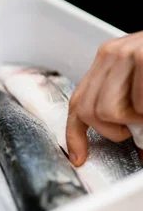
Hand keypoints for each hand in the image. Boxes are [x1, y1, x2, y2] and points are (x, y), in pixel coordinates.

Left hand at [66, 31, 142, 165]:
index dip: (75, 134)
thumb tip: (129, 142)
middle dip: (115, 129)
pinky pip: (138, 104)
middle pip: (90, 112)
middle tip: (138, 122)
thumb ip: (126, 104)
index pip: (78, 101)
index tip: (79, 156)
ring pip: (109, 111)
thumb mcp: (142, 81)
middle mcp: (112, 54)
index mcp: (108, 59)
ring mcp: (128, 54)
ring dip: (136, 120)